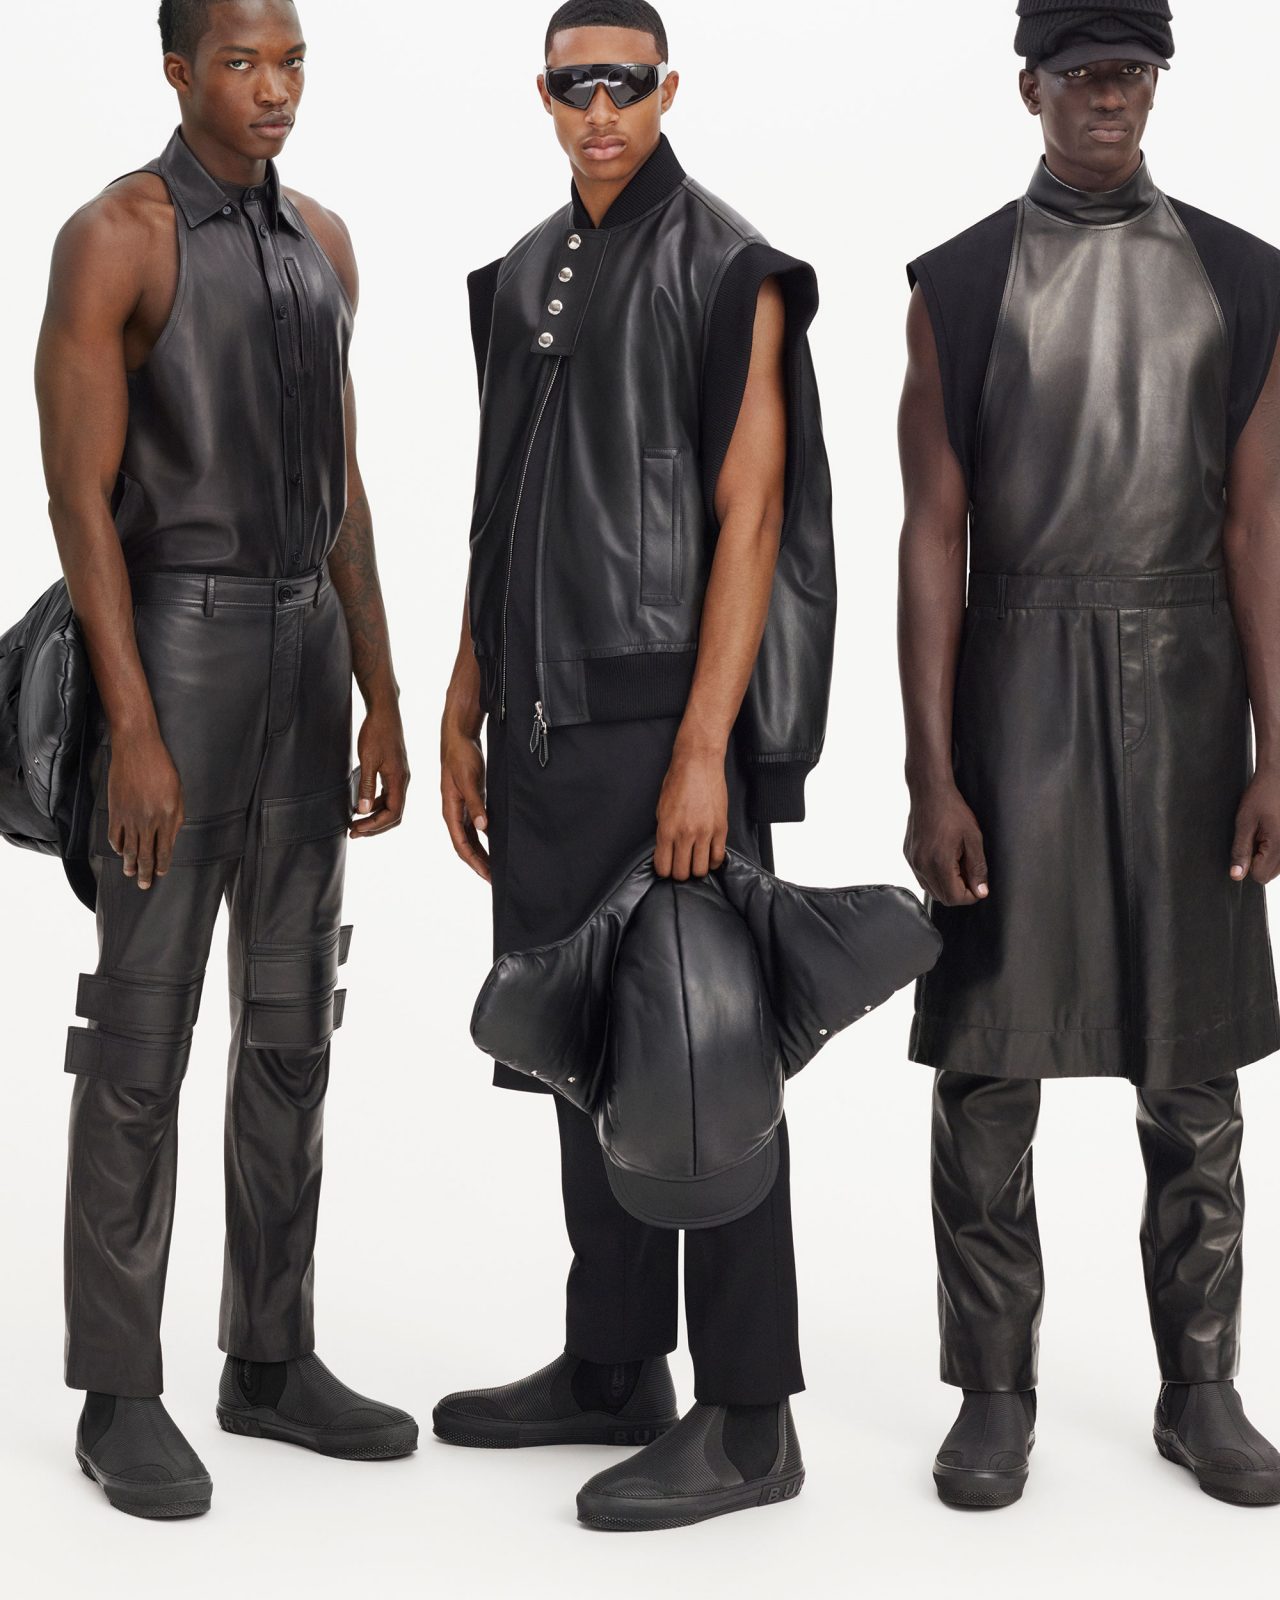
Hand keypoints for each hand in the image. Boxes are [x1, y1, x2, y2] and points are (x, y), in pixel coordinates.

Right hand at [107, 728, 183, 890]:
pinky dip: (117, 846)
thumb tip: (171, 838)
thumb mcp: (178, 792)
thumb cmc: (162, 767)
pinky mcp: (115, 810)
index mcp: (167, 817)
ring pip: (129, 848)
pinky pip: (115, 835)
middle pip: (145, 854)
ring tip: (130, 874)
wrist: (137, 748)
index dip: (163, 864)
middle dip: (146, 872)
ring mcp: (130, 817)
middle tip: (144, 885)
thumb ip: (176, 817)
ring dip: (129, 864)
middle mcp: (148, 821)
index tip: (162, 873)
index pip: (165, 849)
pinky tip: (119, 852)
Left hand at [350, 704, 409, 838]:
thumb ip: (366, 786)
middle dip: (375, 826)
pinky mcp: (394, 771)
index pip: (393, 813)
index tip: (357, 828)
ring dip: (374, 816)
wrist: (384, 712)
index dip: (375, 825)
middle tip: (354, 832)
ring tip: (355, 822)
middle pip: (394, 814)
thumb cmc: (377, 732)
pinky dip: (375, 804)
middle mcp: (402, 780)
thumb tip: (362, 810)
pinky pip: (387, 795)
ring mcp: (399, 776)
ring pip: (391, 805)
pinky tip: (361, 805)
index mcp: (399, 780)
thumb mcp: (368, 760)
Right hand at [441, 724, 489, 881]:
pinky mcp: (470, 802)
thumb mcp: (469, 780)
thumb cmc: (461, 756)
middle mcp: (454, 813)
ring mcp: (461, 809)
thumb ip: (476, 804)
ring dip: (482, 854)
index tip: (488, 875)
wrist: (459, 738)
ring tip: (495, 868)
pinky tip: (495, 845)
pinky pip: (475, 828)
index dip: (475, 861)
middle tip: (495, 878)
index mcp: (450, 811)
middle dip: (479, 863)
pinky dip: (484, 840)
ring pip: (470, 839)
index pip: (461, 844)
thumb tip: (483, 828)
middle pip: (465, 846)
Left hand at [655, 743, 727, 880]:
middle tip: (681, 866)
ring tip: (695, 861)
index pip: (663, 867)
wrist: (698, 765)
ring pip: (701, 870)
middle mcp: (685, 834)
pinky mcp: (721, 829)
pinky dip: (713, 862)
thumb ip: (664, 832)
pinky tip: (709, 856)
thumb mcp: (661, 809)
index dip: (664, 871)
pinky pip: (719, 857)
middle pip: (682, 873)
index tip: (667, 867)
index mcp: (666, 830)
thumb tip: (665, 850)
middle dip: (680, 873)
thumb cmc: (678, 782)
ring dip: (697, 869)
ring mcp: (705, 833)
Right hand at [904, 781, 988, 906]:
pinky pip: (922, 877)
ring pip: (930, 889)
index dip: (970, 896)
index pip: (954, 898)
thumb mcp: (973, 838)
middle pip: (942, 897)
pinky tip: (944, 858)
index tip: (978, 885)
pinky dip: (935, 875)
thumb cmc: (952, 810)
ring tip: (957, 864)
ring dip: (946, 884)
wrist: (929, 791)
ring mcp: (912, 861)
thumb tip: (981, 891)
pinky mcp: (908, 855)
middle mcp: (921, 865)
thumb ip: (978, 868)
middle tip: (969, 873)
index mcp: (938, 863)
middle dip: (959, 891)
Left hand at [1231, 770, 1279, 883]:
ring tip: (1266, 831)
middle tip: (1257, 835)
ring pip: (1279, 866)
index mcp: (1279, 845)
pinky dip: (1278, 848)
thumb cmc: (1262, 794)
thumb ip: (1240, 850)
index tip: (1248, 844)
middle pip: (1271, 873)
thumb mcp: (1244, 822)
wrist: (1278, 776)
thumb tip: (1236, 875)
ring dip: (1269, 854)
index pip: (1260, 876)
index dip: (1248, 865)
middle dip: (1260, 860)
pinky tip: (1274, 830)